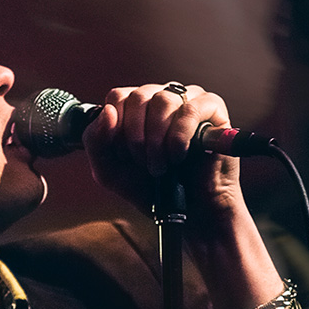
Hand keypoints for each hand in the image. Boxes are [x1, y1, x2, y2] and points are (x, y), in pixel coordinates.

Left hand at [83, 83, 283, 308]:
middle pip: (138, 96)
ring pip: (163, 99)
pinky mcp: (213, 109)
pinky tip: (179, 154)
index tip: (124, 155)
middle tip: (146, 164)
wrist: (188, 212)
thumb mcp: (109, 171)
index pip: (117, 96)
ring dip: (157, 139)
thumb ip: (95, 141)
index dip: (116, 126)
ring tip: (163, 164)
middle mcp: (161, 97)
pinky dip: (179, 135)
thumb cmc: (152, 189)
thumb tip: (108, 111)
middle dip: (136, 137)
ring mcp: (188, 100)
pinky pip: (191, 108)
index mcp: (137, 107)